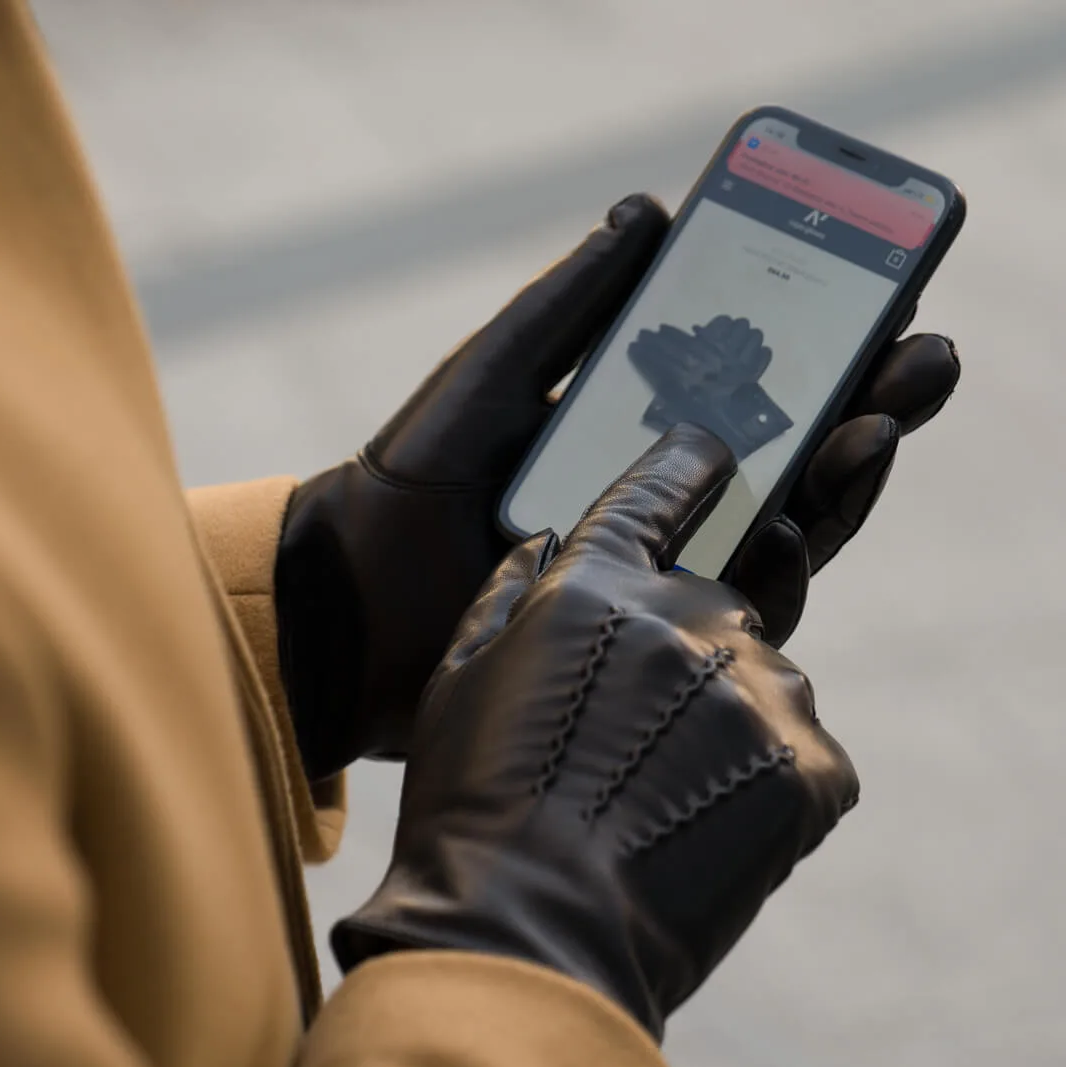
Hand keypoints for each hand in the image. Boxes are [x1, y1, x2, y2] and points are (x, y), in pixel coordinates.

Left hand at [275, 189, 958, 774]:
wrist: (355, 600)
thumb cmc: (411, 479)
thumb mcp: (489, 376)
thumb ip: (567, 304)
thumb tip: (648, 210)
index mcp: (635, 437)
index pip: (755, 393)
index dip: (823, 352)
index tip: (882, 306)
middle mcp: (665, 506)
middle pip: (791, 460)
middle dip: (865, 408)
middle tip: (922, 362)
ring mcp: (664, 578)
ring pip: (786, 534)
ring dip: (844, 483)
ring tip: (879, 423)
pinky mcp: (651, 646)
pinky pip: (736, 611)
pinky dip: (780, 566)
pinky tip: (804, 521)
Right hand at [333, 425, 858, 1041]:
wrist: (530, 934)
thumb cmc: (475, 805)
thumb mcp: (459, 681)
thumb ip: (507, 595)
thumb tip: (541, 544)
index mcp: (597, 585)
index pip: (657, 492)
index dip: (686, 465)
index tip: (708, 453)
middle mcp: (689, 616)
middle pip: (715, 602)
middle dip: (685, 650)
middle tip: (635, 732)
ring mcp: (758, 690)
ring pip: (761, 676)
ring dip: (727, 716)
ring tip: (663, 792)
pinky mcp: (810, 766)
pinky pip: (802, 747)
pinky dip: (767, 776)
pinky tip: (706, 821)